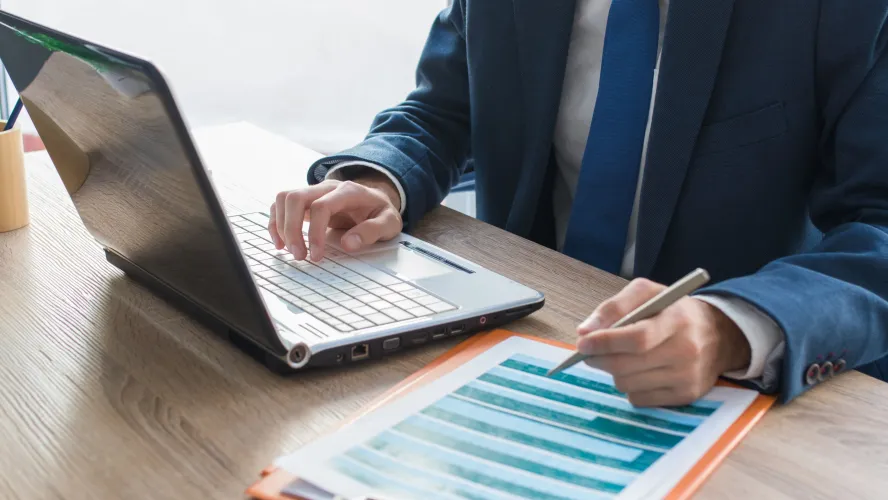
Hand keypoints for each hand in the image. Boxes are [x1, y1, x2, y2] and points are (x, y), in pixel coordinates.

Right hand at [268, 171, 401, 261]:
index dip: (315, 233)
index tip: (316, 256)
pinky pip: (281, 205)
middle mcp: (326, 187)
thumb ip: (372, 231)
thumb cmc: (380, 212)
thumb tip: (349, 244)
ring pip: (284, 198)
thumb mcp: (389, 222)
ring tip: (290, 250)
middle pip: (296, 198)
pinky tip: (281, 242)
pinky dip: (276, 223)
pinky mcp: (306, 201)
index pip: (321, 206)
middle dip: (291, 229)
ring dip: (281, 225)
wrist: (377, 200)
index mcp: (348, 191)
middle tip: (299, 255)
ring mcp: (314, 192)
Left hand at [576, 278, 750, 406]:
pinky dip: (630, 387)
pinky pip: (639, 399)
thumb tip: (584, 331)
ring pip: (627, 385)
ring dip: (614, 372)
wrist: (719, 335)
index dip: (605, 342)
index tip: (583, 343)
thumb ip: (614, 307)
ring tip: (622, 357)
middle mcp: (685, 351)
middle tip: (589, 351)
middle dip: (599, 359)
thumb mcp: (647, 294)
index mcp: (676, 320)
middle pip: (626, 366)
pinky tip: (639, 372)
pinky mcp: (685, 397)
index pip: (636, 338)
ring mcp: (686, 378)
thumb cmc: (673, 311)